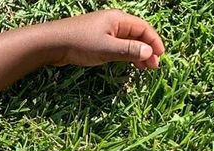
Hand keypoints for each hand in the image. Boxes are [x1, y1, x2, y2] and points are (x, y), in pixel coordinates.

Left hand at [48, 10, 164, 69]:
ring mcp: (105, 31)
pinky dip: (124, 55)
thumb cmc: (79, 43)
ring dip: (136, 54)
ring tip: (143, 68)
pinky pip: (116, 46)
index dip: (154, 41)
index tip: (161, 56)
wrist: (52, 43)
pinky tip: (127, 64)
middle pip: (137, 35)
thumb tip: (148, 52)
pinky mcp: (96, 41)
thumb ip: (127, 50)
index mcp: (119, 19)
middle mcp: (114, 22)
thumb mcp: (106, 48)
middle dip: (147, 49)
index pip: (144, 28)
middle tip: (153, 66)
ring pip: (127, 42)